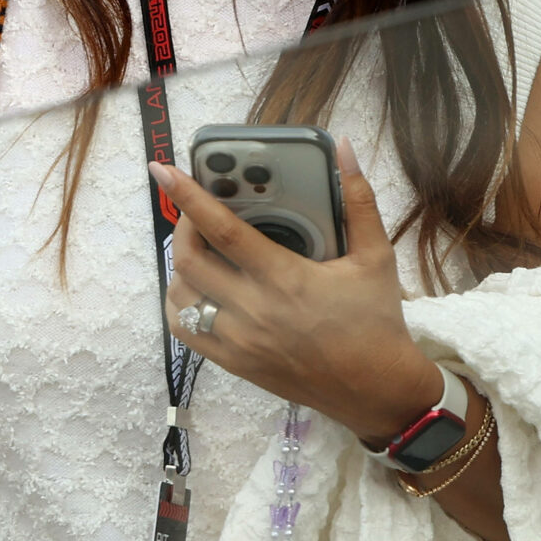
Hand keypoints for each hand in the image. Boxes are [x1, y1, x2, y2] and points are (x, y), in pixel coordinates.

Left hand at [151, 142, 441, 444]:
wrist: (377, 390)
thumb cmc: (377, 321)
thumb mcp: (376, 256)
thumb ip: (358, 199)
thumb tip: (345, 149)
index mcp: (285, 279)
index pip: (222, 230)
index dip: (188, 196)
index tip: (163, 169)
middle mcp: (254, 311)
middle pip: (189, 260)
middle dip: (183, 225)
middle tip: (195, 211)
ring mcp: (239, 341)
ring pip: (180, 296)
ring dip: (179, 266)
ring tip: (197, 248)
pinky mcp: (234, 364)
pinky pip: (186, 331)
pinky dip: (180, 304)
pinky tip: (196, 289)